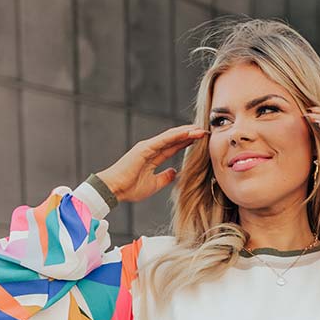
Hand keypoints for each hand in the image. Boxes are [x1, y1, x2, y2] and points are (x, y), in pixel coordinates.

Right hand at [95, 124, 209, 203]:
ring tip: (200, 130)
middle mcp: (151, 149)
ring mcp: (148, 147)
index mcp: (152, 157)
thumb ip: (164, 177)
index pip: (173, 147)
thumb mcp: (153, 185)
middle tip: (205, 132)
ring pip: (171, 137)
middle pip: (174, 139)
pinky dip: (176, 136)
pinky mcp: (145, 148)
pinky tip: (188, 133)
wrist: (114, 190)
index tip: (200, 141)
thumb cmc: (130, 188)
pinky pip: (164, 140)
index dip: (186, 143)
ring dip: (186, 133)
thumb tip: (174, 172)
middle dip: (190, 135)